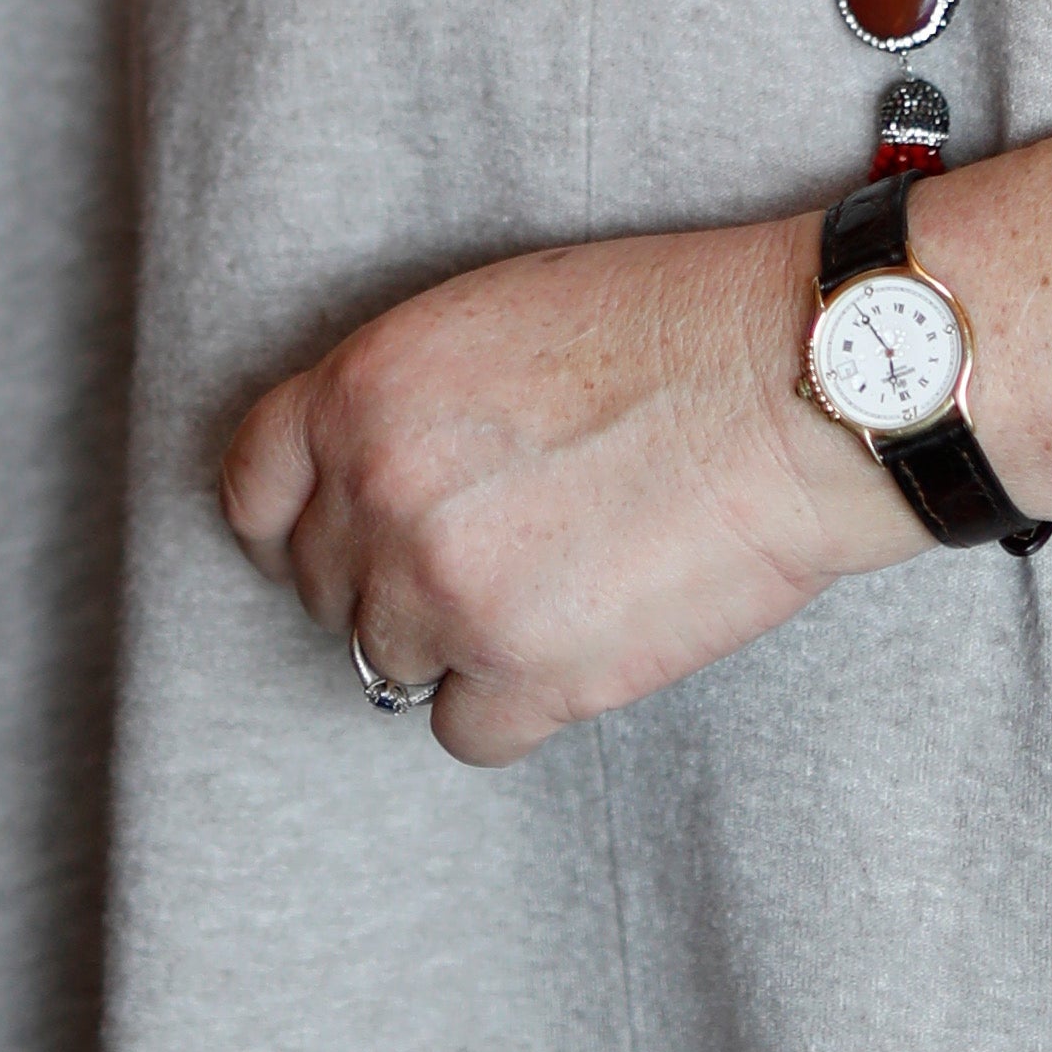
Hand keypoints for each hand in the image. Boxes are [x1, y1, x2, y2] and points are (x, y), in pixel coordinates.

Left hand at [220, 212, 913, 763]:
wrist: (796, 383)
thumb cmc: (669, 327)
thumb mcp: (489, 319)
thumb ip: (399, 403)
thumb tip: (360, 484)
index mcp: (360, 388)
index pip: (254, 486)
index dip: (291, 520)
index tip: (327, 537)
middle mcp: (380, 493)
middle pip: (323, 586)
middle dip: (384, 578)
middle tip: (481, 552)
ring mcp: (446, 593)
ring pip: (388, 664)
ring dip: (452, 641)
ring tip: (545, 589)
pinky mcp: (526, 677)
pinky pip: (465, 733)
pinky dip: (511, 705)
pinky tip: (574, 646)